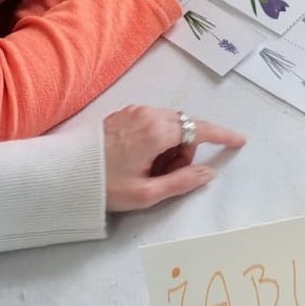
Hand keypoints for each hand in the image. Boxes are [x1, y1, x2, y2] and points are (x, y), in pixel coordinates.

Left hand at [103, 106, 246, 210]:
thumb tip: (209, 173)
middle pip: (186, 127)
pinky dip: (157, 139)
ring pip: (170, 124)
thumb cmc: (105, 186)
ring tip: (149, 171)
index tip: (239, 141)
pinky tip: (140, 159)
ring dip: (171, 146)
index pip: (199, 128)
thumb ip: (182, 182)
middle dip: (186, 150)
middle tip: (166, 176)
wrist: (65, 174)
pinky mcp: (123, 114)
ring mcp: (134, 111)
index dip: (222, 135)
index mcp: (156, 131)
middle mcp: (148, 114)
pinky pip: (153, 122)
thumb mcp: (146, 194)